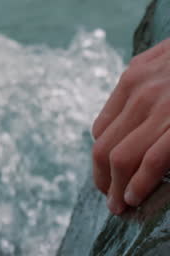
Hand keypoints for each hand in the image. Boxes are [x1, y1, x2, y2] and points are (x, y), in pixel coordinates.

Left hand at [91, 38, 169, 213]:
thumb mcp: (168, 58)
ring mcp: (162, 107)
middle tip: (110, 199)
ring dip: (116, 187)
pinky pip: (151, 160)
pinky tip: (136, 197)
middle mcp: (140, 91)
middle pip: (104, 145)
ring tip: (121, 206)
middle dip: (103, 178)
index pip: (102, 127)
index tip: (109, 175)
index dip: (103, 157)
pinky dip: (140, 183)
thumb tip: (135, 117)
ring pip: (120, 156)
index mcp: (134, 76)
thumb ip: (149, 83)